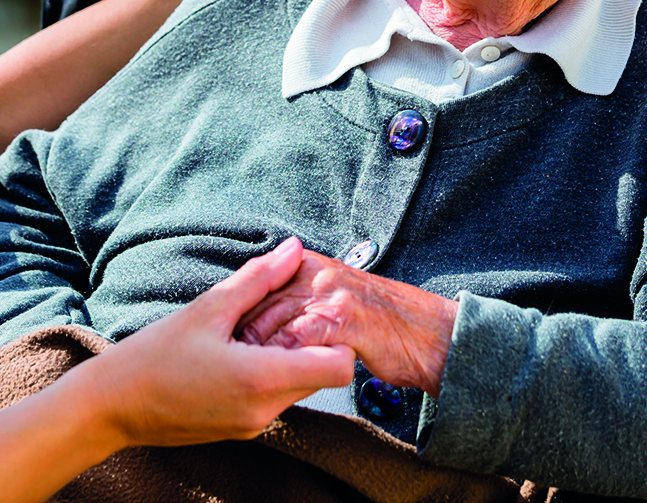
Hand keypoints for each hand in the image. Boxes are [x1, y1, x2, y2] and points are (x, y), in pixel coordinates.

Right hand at [70, 238, 355, 449]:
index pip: (340, 367)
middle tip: (275, 314)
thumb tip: (293, 249)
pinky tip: (233, 353)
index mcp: (262, 380)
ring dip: (286, 357)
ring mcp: (254, 426)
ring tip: (246, 332)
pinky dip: (267, 374)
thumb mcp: (208, 308)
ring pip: (297, 386)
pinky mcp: (242, 431)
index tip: (311, 313)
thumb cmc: (153, 356)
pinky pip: (273, 399)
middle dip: (309, 342)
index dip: (337, 336)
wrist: (112, 407)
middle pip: (321, 375)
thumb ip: (258, 279)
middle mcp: (265, 411)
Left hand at [235, 248, 457, 395]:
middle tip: (222, 365)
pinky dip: (283, 361)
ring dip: (255, 353)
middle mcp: (313, 274)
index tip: (219, 347)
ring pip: (274, 324)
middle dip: (238, 340)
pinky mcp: (342, 319)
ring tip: (241, 376)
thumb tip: (253, 326)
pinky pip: (300, 342)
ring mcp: (328, 294)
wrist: (427, 334)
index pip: (254, 289)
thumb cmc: (378, 325)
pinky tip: (275, 378)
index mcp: (306, 267)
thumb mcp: (331, 303)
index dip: (234, 322)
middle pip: (257, 306)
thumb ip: (295, 306)